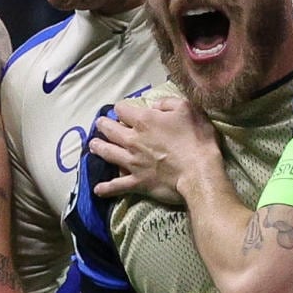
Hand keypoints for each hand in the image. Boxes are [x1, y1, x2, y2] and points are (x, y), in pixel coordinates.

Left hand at [88, 93, 218, 209]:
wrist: (199, 173)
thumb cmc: (197, 140)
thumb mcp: (188, 109)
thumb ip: (167, 103)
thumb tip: (154, 105)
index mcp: (144, 121)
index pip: (122, 109)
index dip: (122, 109)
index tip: (123, 111)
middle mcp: (133, 140)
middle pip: (110, 130)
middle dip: (103, 125)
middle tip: (100, 124)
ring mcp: (132, 162)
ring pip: (108, 153)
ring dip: (98, 148)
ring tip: (93, 145)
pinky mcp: (137, 182)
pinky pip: (117, 186)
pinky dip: (106, 188)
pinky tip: (98, 189)